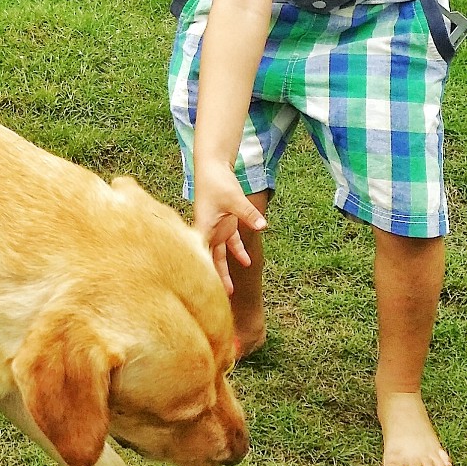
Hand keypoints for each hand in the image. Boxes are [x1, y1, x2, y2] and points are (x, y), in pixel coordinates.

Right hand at [192, 164, 267, 294]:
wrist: (213, 166)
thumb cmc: (217, 182)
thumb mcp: (234, 199)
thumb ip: (249, 214)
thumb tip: (263, 226)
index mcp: (203, 228)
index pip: (202, 256)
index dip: (204, 273)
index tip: (207, 291)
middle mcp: (207, 231)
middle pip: (209, 260)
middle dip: (214, 278)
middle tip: (219, 299)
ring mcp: (216, 228)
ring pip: (219, 255)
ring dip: (225, 270)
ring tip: (231, 290)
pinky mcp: (224, 223)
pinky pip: (230, 242)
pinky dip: (238, 252)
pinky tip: (247, 262)